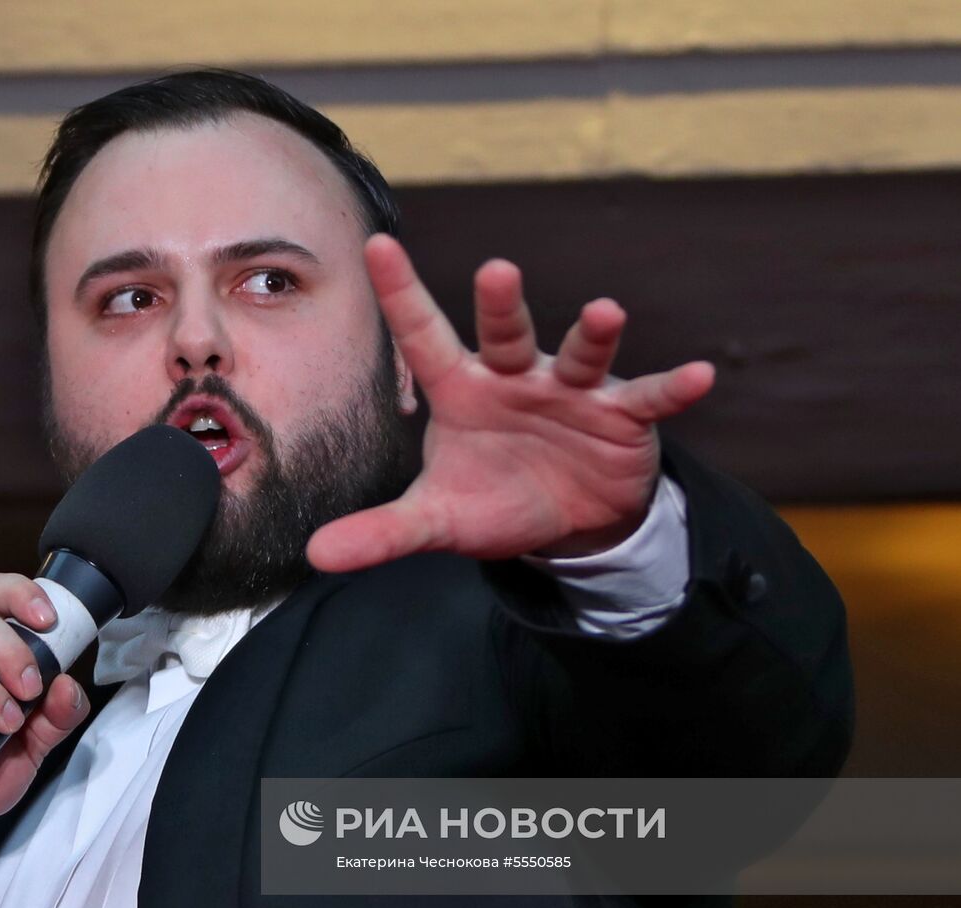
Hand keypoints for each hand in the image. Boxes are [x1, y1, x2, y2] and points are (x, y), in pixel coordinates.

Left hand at [307, 234, 714, 572]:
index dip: (401, 293)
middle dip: (502, 306)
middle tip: (496, 270)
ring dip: (592, 336)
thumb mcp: (438, 520)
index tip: (376, 245)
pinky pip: (647, 398)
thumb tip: (314, 556)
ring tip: (605, 313)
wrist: (566, 521)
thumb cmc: (494, 499)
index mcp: (462, 391)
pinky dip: (672, 388)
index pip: (424, 336)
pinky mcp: (621, 418)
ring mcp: (571, 393)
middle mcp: (515, 378)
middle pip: (505, 335)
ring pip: (579, 355)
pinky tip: (698, 376)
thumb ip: (383, 532)